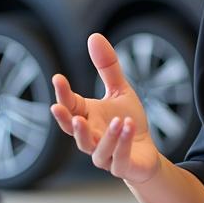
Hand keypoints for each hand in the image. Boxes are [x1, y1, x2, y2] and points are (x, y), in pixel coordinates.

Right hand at [50, 33, 162, 183]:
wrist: (146, 154)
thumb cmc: (127, 121)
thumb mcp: (119, 90)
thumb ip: (106, 66)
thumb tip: (93, 36)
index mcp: (87, 117)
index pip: (70, 106)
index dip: (62, 93)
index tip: (57, 77)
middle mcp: (90, 137)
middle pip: (73, 132)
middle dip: (65, 121)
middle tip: (57, 108)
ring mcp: (104, 155)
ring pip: (97, 149)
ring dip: (106, 136)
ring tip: (117, 121)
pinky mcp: (122, 166)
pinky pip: (119, 157)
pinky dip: (123, 143)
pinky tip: (128, 126)